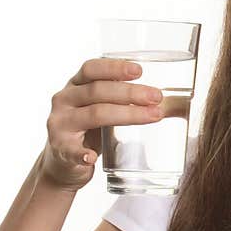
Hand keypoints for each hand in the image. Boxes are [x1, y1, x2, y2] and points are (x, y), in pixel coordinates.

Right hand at [39, 57, 162, 191]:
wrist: (62, 163)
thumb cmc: (89, 131)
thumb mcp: (101, 109)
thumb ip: (123, 102)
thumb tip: (170, 103)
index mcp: (75, 86)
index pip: (92, 69)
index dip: (115, 67)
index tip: (139, 71)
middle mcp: (64, 100)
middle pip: (98, 91)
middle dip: (130, 92)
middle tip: (157, 97)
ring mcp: (60, 125)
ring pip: (94, 115)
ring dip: (126, 115)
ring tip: (152, 116)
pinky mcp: (60, 150)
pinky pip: (71, 151)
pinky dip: (82, 154)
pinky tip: (92, 156)